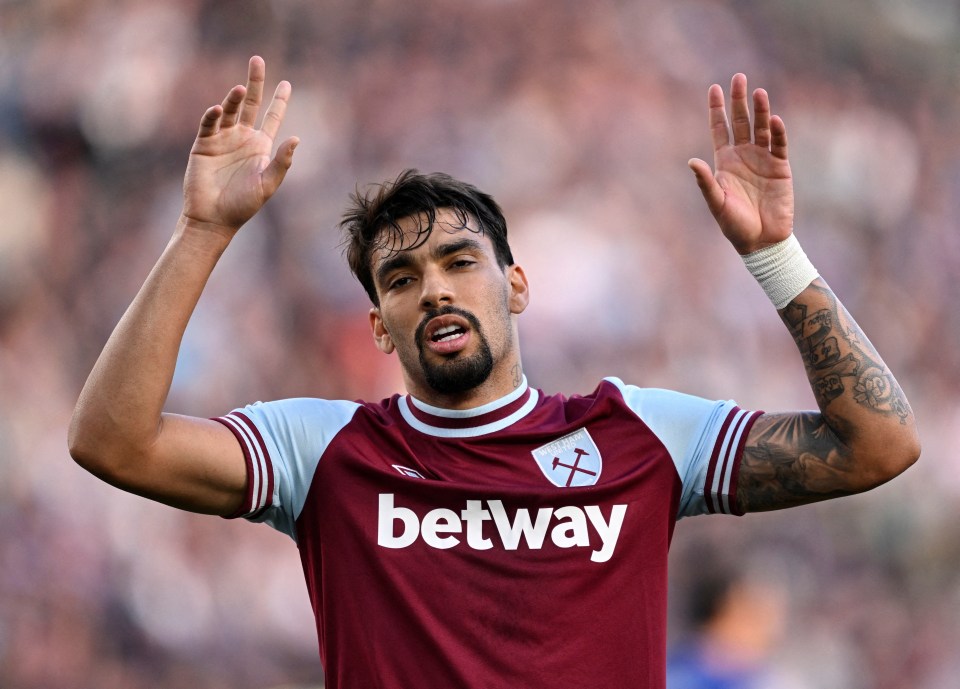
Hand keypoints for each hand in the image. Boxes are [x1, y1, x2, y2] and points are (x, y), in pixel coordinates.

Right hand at [181, 56, 298, 234]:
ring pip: (229, 110)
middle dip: (255, 82)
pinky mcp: (204, 144)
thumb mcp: (267, 184)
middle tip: (257, 60)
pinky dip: (213, 115)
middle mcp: (242, 138)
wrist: (213, 218)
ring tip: (241, 88)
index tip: (286, 83)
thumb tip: (296, 138)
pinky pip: (209, 124)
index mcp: (260, 146)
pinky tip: (218, 109)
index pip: (272, 117)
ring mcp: (222, 139)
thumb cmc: (243, 205)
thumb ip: (282, 162)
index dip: (279, 100)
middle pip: (250, 104)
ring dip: (234, 98)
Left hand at [688, 74, 793, 254]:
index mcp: (724, 162)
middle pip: (741, 121)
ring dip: (761, 111)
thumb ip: (705, 182)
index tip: (714, 88)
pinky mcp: (780, 167)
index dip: (716, 109)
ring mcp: (763, 159)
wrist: (761, 241)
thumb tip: (691, 161)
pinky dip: (777, 133)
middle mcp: (743, 156)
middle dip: (739, 100)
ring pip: (761, 129)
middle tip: (738, 78)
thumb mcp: (716, 203)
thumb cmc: (735, 225)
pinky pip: (779, 145)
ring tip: (758, 92)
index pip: (720, 129)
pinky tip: (774, 120)